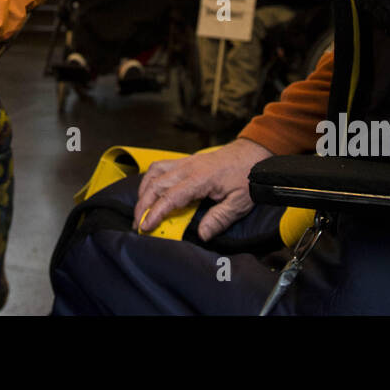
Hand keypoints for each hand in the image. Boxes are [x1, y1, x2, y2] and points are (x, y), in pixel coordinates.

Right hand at [134, 138, 271, 240]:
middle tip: (137, 223)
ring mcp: (185, 162)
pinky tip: (149, 190)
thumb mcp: (239, 203)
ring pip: (154, 172)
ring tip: (140, 208)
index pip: (170, 197)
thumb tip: (201, 235)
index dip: (155, 212)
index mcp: (200, 179)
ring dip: (143, 190)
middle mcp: (188, 168)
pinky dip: (150, 178)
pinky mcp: (185, 161)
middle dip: (142, 204)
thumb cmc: (246, 178)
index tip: (145, 226)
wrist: (252, 154)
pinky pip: (160, 166)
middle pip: (156, 184)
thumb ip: (219, 219)